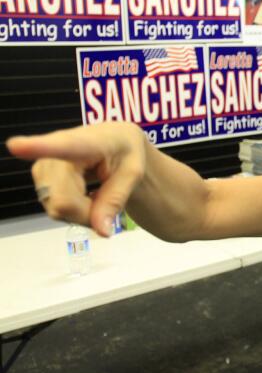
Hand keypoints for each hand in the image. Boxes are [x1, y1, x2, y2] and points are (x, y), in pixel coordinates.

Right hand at [6, 122, 147, 236]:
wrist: (114, 144)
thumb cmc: (125, 152)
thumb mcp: (133, 173)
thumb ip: (117, 199)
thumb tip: (101, 231)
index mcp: (89, 141)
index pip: (64, 146)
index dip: (38, 147)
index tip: (16, 146)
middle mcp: (57, 150)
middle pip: (64, 202)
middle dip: (87, 212)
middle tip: (106, 200)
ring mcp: (44, 166)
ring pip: (57, 209)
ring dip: (81, 212)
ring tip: (95, 192)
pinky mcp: (38, 178)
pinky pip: (54, 210)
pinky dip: (73, 211)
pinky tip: (83, 194)